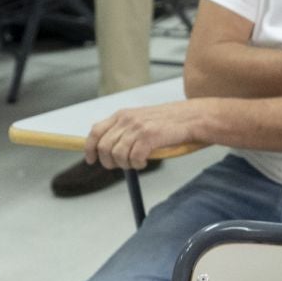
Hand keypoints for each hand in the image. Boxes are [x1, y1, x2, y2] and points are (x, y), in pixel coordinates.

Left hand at [85, 100, 204, 169]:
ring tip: (136, 163)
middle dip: (109, 162)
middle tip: (121, 166)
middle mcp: (127, 119)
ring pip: (117, 154)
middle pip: (104, 147)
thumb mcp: (140, 120)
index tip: (91, 160)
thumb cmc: (168, 122)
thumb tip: (107, 149)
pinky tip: (145, 162)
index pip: (95, 132)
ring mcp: (138, 127)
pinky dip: (137, 165)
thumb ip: (123, 130)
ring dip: (125, 164)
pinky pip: (134, 158)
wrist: (192, 117)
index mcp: (122, 114)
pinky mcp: (149, 136)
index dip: (90, 148)